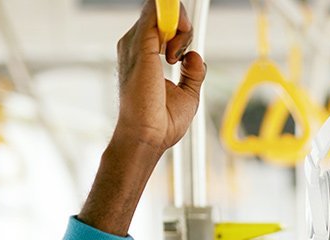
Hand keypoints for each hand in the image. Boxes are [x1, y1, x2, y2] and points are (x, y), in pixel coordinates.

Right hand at [79, 1, 205, 234]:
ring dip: (181, 27)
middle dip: (182, 25)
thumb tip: (195, 56)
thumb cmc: (160, 123)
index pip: (159, 23)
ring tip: (178, 58)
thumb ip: (193, 74)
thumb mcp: (187, 94)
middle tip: (184, 55)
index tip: (186, 46)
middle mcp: (135, 45)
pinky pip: (157, 13)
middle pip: (160, 13)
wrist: (147, 136)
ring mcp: (134, 44)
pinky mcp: (140, 46)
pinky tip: (178, 51)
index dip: (179, 27)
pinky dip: (176, 23)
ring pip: (161, 10)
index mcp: (142, 54)